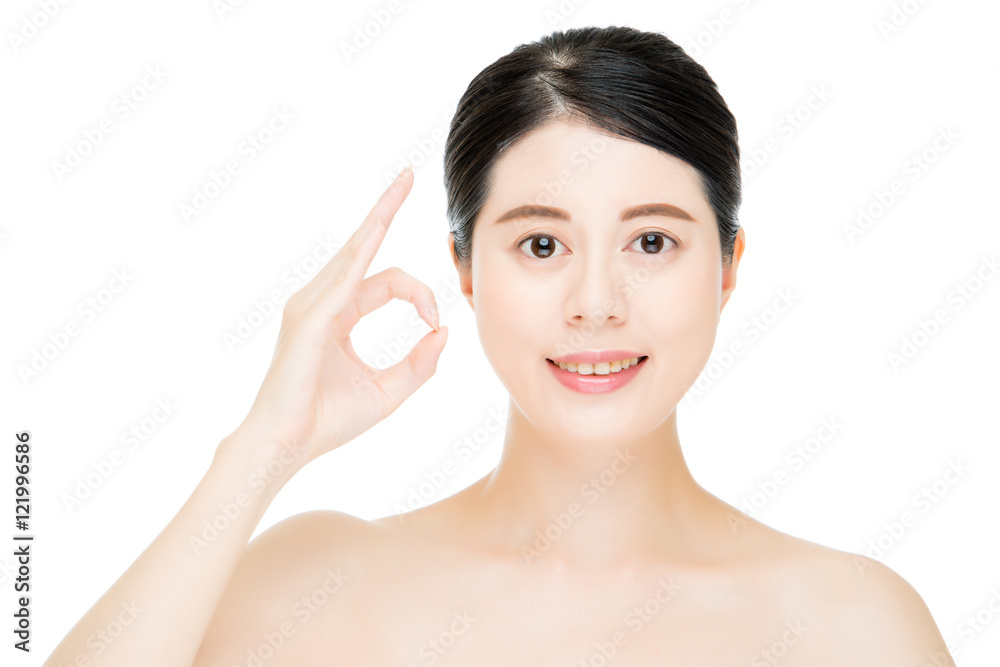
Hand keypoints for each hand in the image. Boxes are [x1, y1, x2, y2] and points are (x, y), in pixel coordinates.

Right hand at [229, 166, 446, 471]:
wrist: (286, 446)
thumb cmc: (327, 422)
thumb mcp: (388, 391)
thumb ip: (419, 363)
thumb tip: (445, 331)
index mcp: (339, 314)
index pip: (387, 282)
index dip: (419, 295)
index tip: (435, 322)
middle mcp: (322, 300)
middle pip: (365, 247)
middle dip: (387, 207)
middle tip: (409, 172)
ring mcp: (311, 304)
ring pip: (356, 250)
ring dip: (381, 213)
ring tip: (404, 179)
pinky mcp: (310, 318)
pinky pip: (343, 275)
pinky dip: (363, 247)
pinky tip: (381, 223)